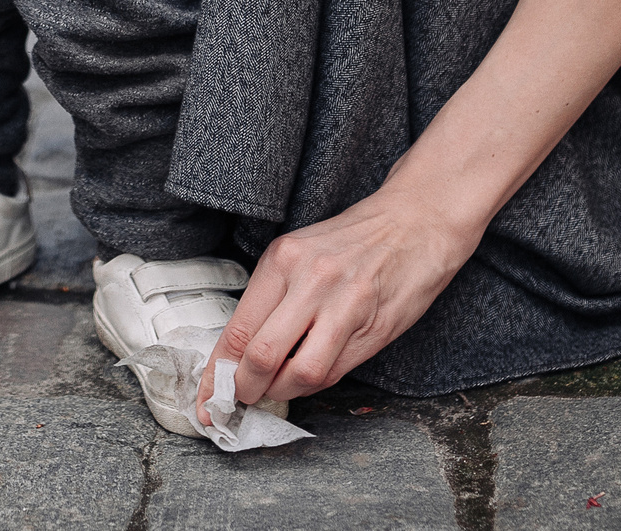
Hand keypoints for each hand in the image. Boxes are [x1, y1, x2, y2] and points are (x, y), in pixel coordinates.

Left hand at [197, 189, 477, 415]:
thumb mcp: (301, 253)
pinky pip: (334, 371)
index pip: (238, 328)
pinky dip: (313, 383)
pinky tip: (306, 378)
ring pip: (300, 372)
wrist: (415, 223)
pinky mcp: (374, 327)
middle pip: (260, 354)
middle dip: (244, 388)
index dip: (217, 372)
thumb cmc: (353, 241)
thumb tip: (240, 351)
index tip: (206, 397)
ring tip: (274, 390)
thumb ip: (273, 297)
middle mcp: (311, 280)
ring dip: (281, 391)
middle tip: (240, 397)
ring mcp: (345, 306)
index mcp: (284, 259)